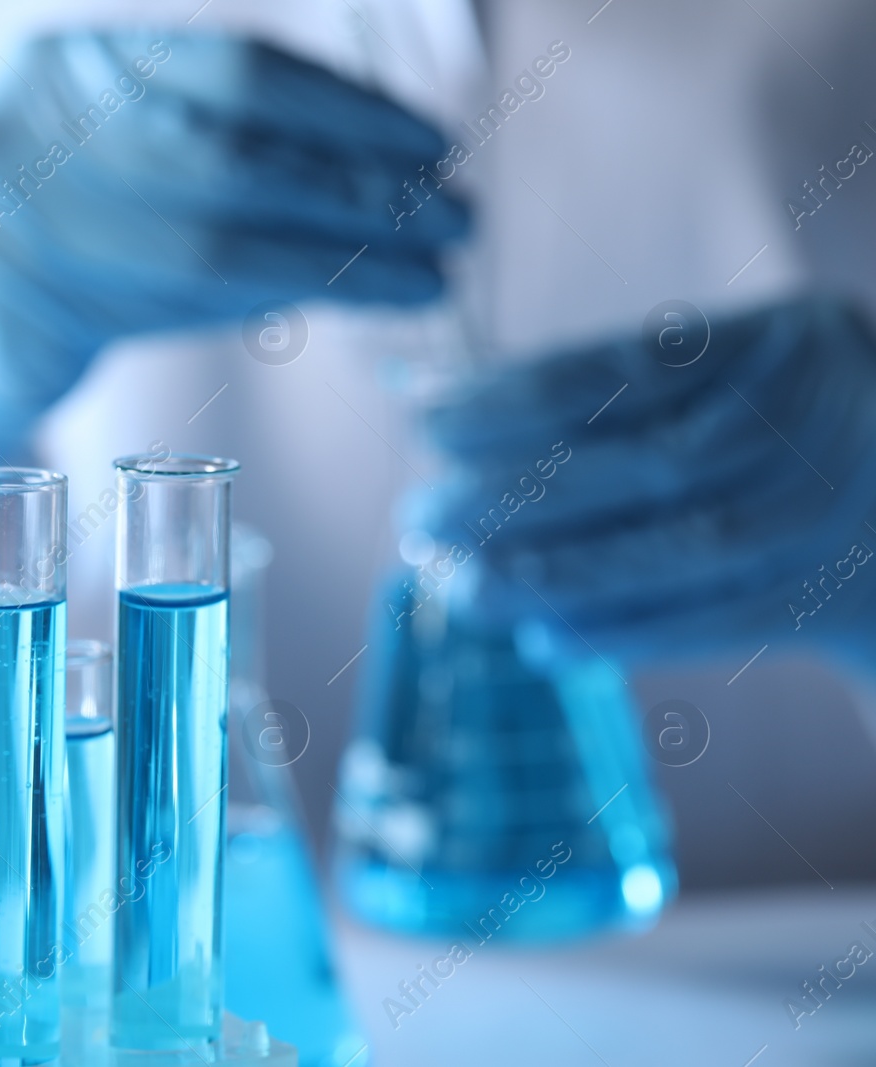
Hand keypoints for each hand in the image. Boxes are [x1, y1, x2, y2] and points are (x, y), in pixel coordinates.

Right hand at [0, 30, 468, 468]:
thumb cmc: (60, 236)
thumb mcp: (126, 159)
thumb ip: (220, 147)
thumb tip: (387, 169)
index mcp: (69, 66)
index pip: (231, 72)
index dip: (346, 111)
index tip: (433, 145)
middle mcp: (32, 125)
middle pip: (228, 153)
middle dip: (359, 187)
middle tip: (458, 217)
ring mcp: (10, 217)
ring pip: (207, 240)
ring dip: (338, 259)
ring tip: (431, 270)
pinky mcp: (9, 309)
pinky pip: (168, 312)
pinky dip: (273, 307)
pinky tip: (350, 305)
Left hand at [419, 297, 875, 667]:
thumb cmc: (770, 439)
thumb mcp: (715, 385)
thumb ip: (603, 398)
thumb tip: (437, 408)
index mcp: (786, 337)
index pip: (628, 367)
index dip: (517, 399)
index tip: (425, 422)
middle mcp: (827, 412)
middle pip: (651, 462)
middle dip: (522, 496)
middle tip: (419, 519)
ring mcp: (849, 506)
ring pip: (683, 546)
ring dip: (557, 576)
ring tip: (462, 590)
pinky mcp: (844, 593)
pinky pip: (718, 620)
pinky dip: (624, 633)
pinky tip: (541, 642)